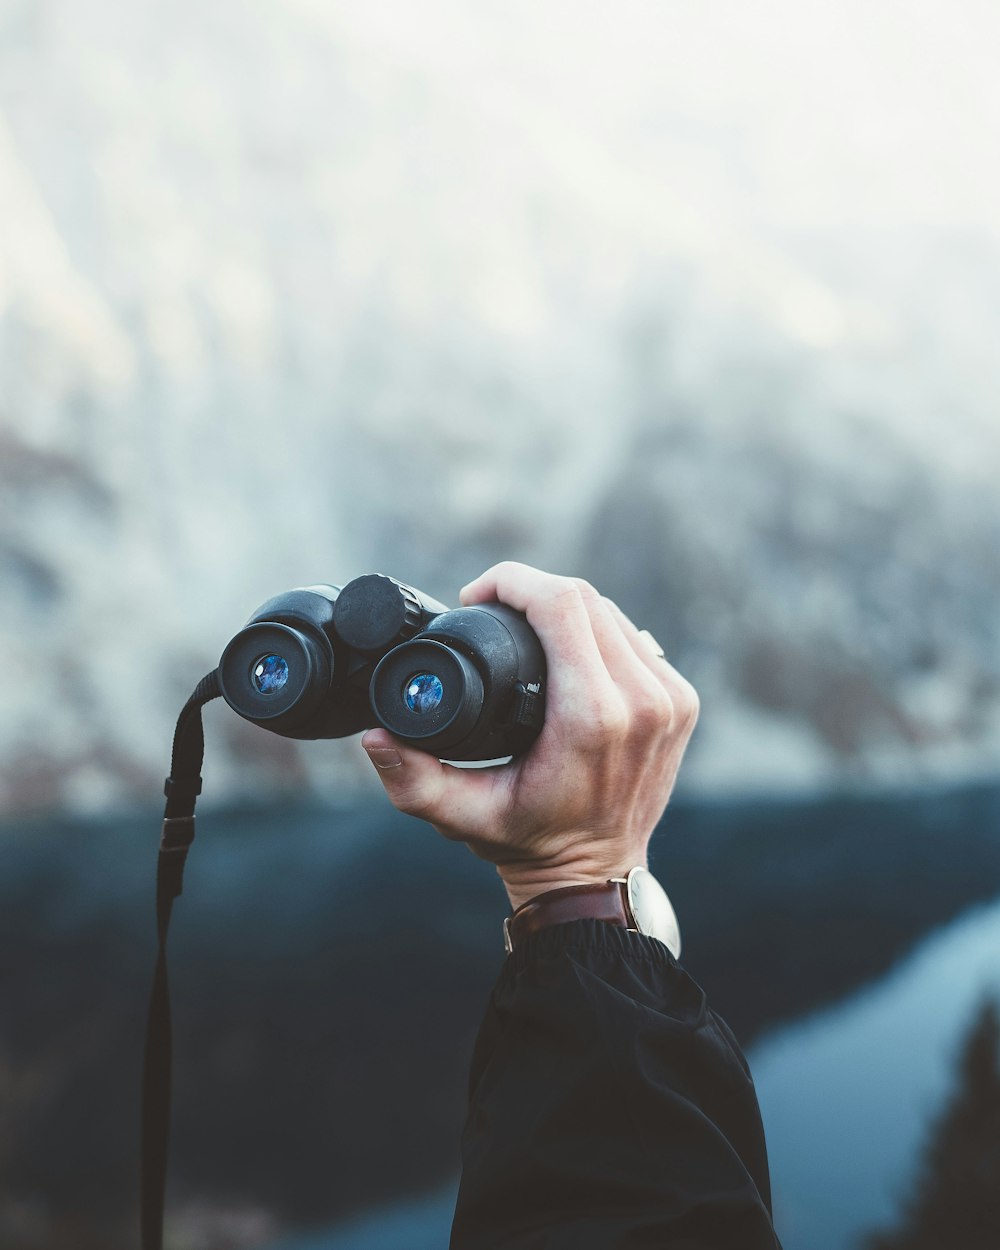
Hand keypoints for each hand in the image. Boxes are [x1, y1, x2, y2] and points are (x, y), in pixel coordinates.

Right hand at [361, 562, 698, 910]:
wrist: (596, 877)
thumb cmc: (529, 842)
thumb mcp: (463, 816)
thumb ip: (413, 781)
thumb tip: (374, 735)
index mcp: (593, 717)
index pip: (561, 604)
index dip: (512, 582)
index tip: (477, 597)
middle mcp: (642, 701)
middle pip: (586, 599)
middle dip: (532, 591)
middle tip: (493, 611)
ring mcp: (670, 699)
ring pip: (612, 613)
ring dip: (566, 609)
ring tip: (525, 629)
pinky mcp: (682, 701)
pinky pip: (636, 639)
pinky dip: (598, 633)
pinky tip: (568, 650)